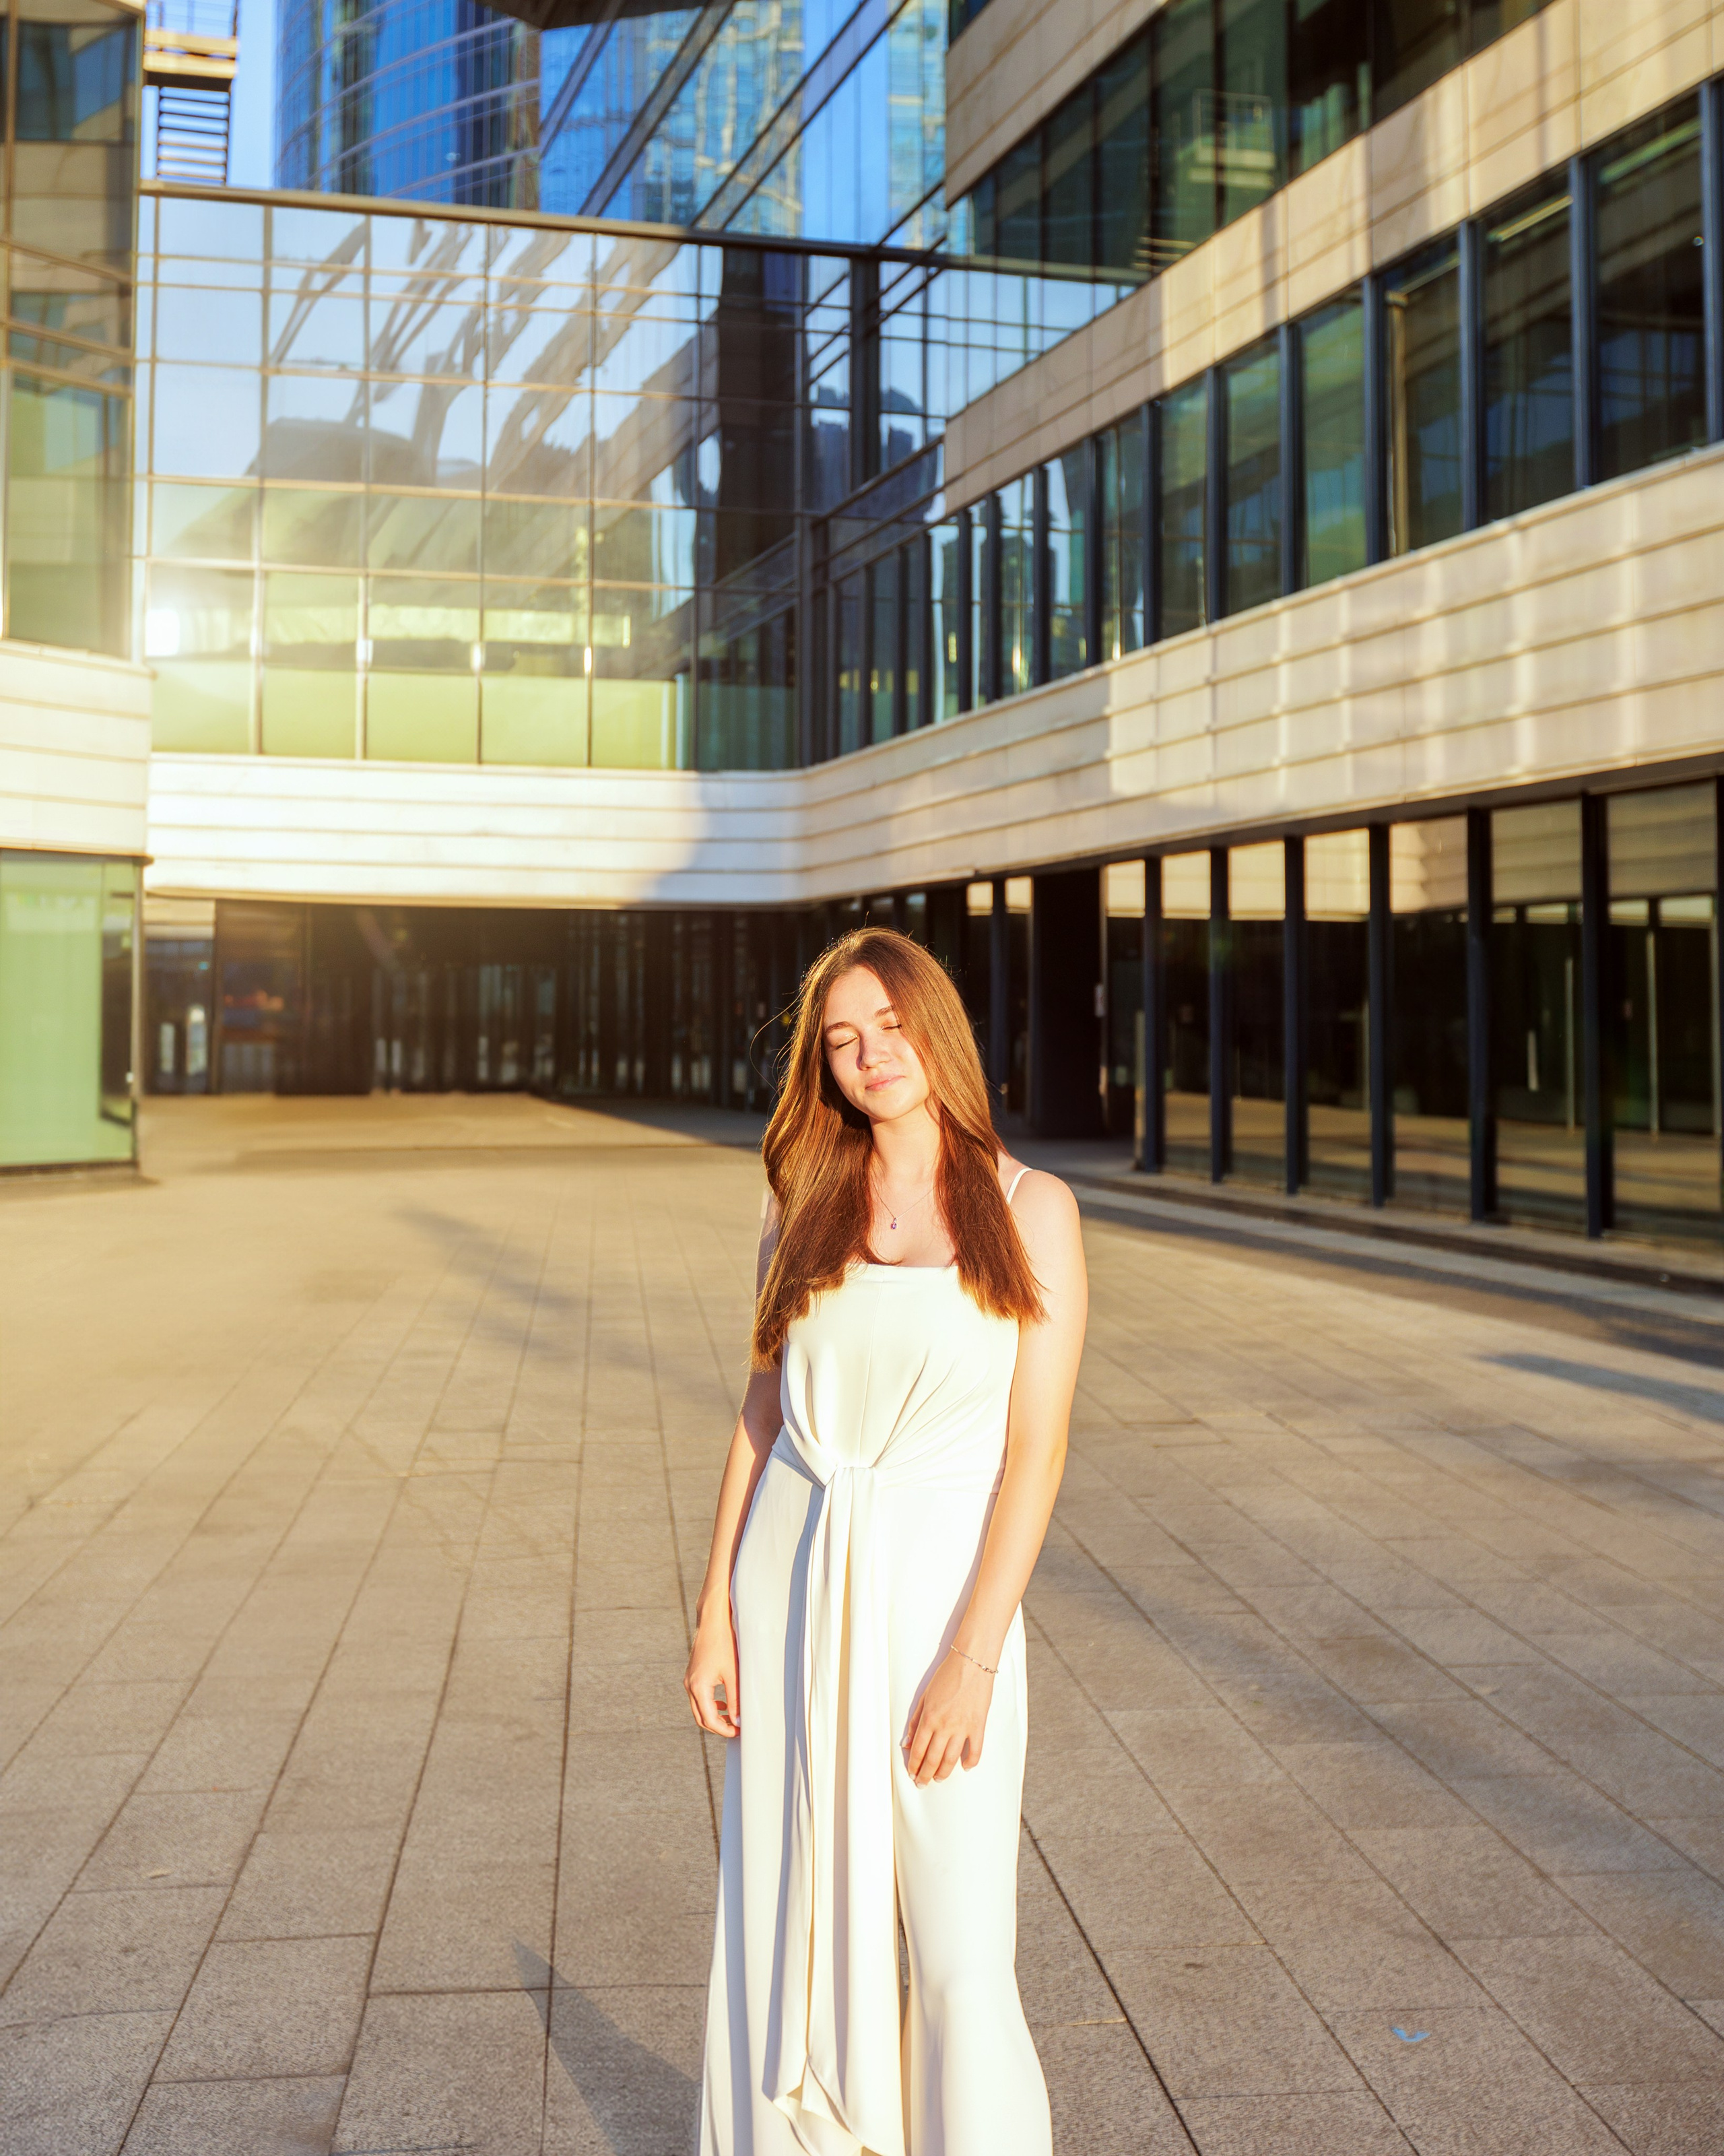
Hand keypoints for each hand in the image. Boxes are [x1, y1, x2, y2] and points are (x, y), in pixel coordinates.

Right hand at [685, 1609, 739, 1736]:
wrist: (713, 1620)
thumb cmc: (724, 1643)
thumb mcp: (733, 1674)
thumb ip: (735, 1700)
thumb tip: (738, 1721)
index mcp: (698, 1687)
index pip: (709, 1720)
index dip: (724, 1730)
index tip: (739, 1732)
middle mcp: (690, 1685)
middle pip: (701, 1718)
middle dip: (718, 1727)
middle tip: (736, 1729)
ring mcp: (689, 1680)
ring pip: (699, 1708)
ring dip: (714, 1716)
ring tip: (732, 1719)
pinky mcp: (692, 1675)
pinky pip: (698, 1697)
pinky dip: (710, 1705)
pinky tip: (724, 1703)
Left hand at [903, 1649, 993, 1785]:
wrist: (971, 1663)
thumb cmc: (947, 1676)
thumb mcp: (924, 1696)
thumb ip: (916, 1721)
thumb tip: (907, 1743)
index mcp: (929, 1718)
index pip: (919, 1750)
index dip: (914, 1765)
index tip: (912, 1773)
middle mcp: (945, 1726)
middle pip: (933, 1759)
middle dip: (925, 1775)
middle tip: (922, 1783)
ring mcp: (963, 1728)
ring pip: (951, 1760)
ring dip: (943, 1773)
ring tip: (938, 1779)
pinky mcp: (978, 1726)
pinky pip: (975, 1751)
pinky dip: (970, 1762)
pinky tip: (965, 1768)